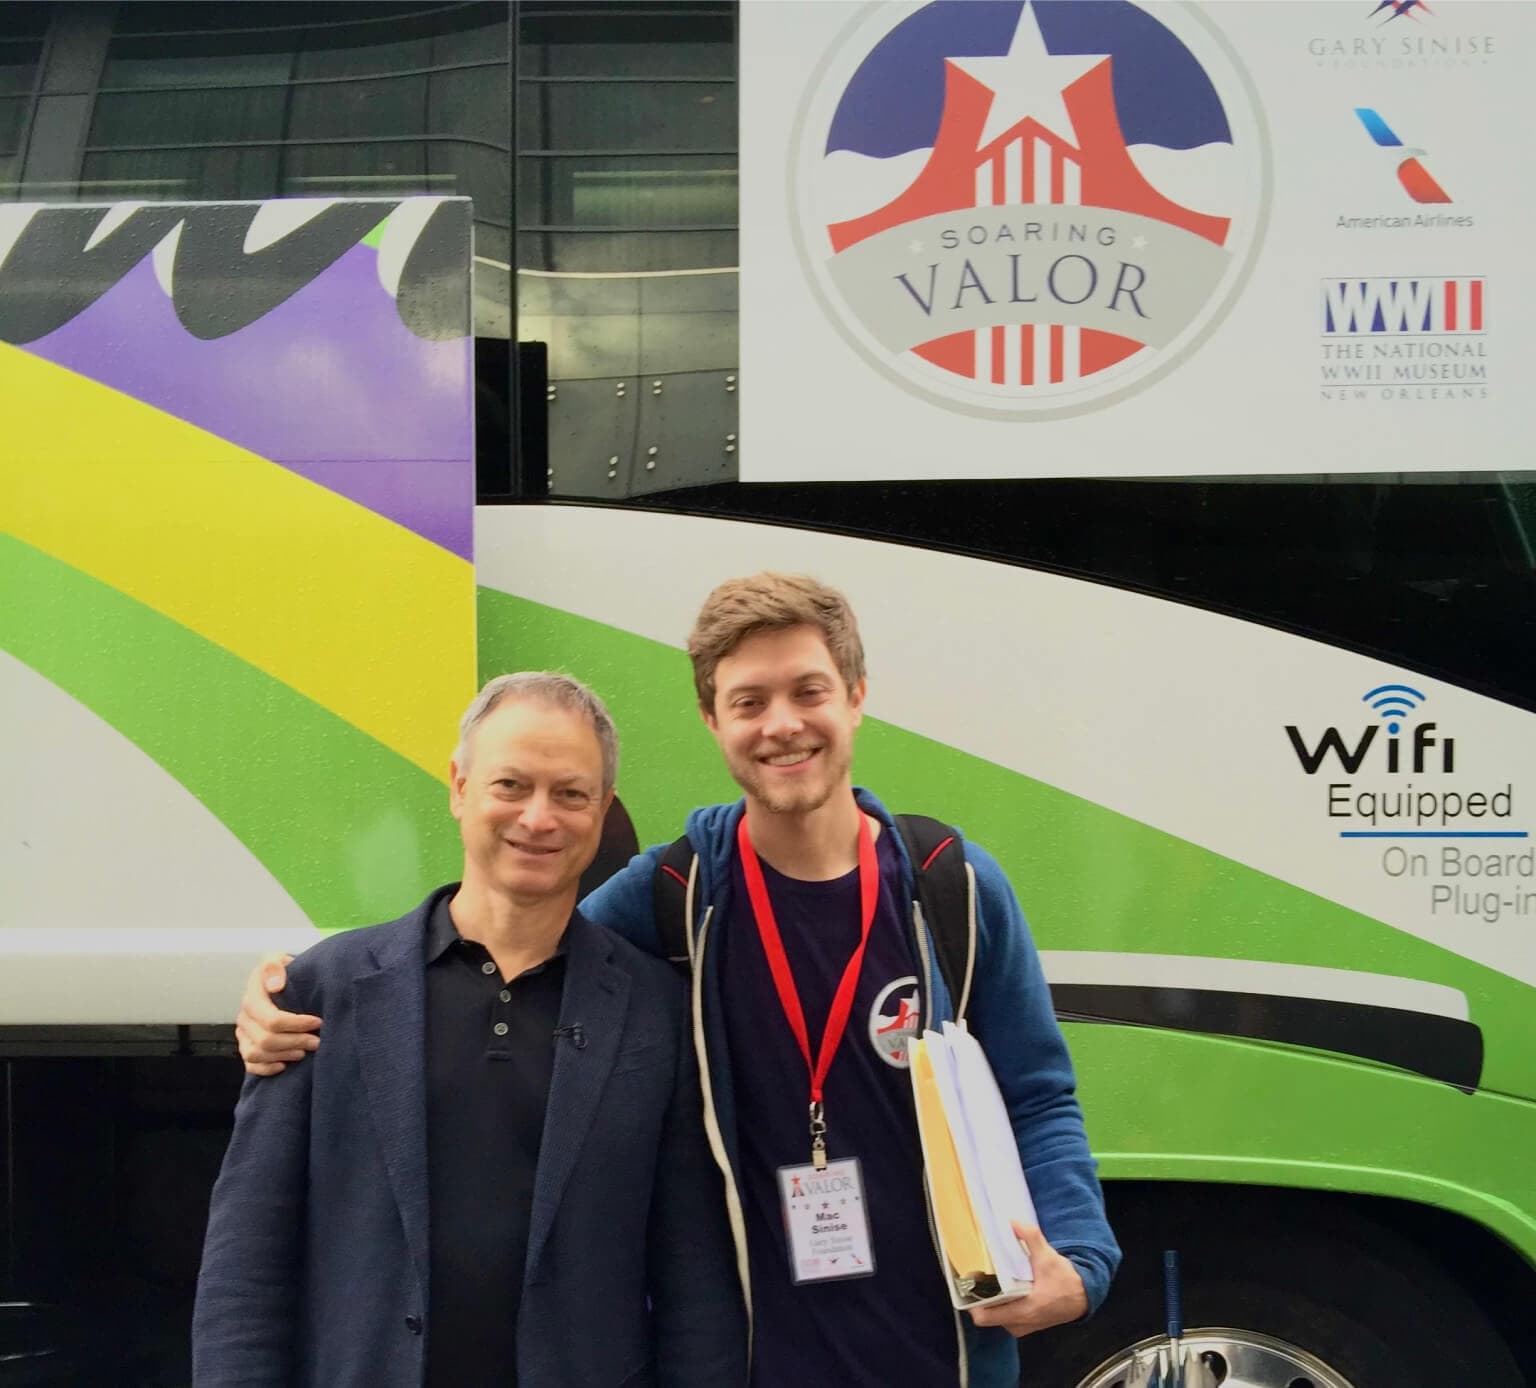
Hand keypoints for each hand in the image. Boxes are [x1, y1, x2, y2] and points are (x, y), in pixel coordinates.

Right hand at [234, 953, 321, 1075]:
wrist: (281, 982)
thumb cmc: (284, 972)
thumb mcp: (279, 959)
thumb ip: (275, 966)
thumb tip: (276, 985)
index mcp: (253, 995)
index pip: (271, 1019)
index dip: (296, 1024)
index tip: (318, 1022)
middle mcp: (245, 1016)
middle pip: (265, 1039)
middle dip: (295, 1042)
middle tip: (317, 1041)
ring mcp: (243, 1033)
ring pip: (256, 1054)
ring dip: (283, 1055)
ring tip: (305, 1051)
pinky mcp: (246, 1046)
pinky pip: (250, 1065)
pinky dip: (266, 1068)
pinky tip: (285, 1065)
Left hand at [967, 1222, 1088, 1337]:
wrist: (1082, 1296)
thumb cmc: (1065, 1281)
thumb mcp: (1048, 1257)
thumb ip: (1031, 1237)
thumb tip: (1012, 1222)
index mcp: (1023, 1310)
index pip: (985, 1317)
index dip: (972, 1301)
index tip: (969, 1282)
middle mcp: (1020, 1323)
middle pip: (986, 1314)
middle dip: (980, 1296)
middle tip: (976, 1275)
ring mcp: (1022, 1326)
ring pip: (995, 1316)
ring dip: (990, 1300)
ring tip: (988, 1278)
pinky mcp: (1025, 1324)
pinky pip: (1005, 1317)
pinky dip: (1001, 1304)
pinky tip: (1002, 1286)